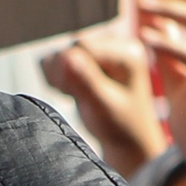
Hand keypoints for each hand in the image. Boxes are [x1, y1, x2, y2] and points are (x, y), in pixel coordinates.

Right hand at [41, 26, 165, 176]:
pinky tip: (72, 93)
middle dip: (65, 73)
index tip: (74, 93)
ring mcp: (101, 51)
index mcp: (127, 52)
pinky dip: (57, 79)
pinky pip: (57, 61)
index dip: (68, 68)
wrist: (125, 141)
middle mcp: (115, 45)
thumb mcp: (104, 106)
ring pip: (61, 54)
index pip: (82, 45)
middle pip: (70, 47)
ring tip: (77, 96)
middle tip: (79, 97)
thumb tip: (66, 56)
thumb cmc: (120, 126)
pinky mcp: (87, 59)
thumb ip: (86, 81)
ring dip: (59, 77)